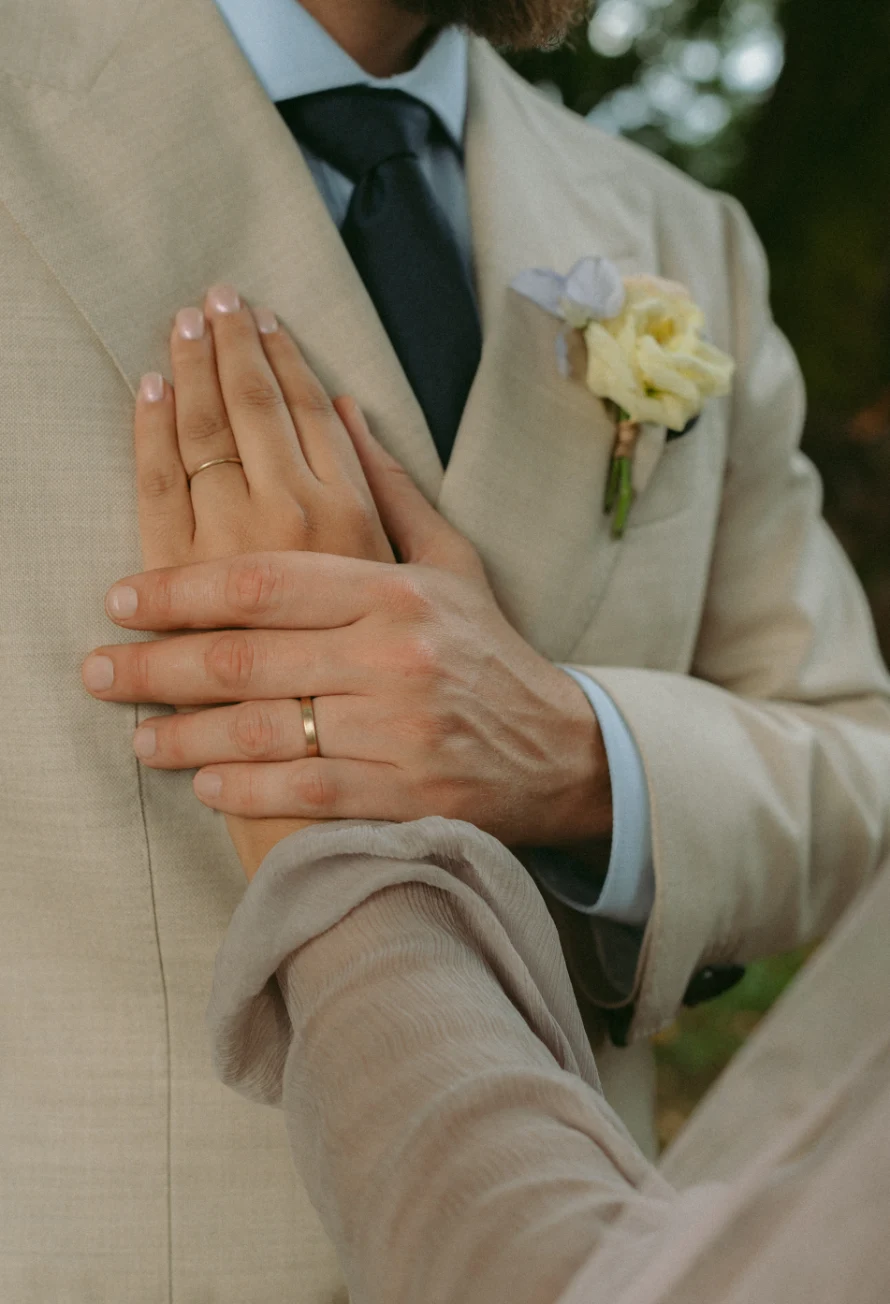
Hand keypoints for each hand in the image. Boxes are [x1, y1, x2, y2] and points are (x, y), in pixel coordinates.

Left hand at [83, 394, 611, 850]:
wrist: (563, 748)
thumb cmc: (491, 651)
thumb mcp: (451, 561)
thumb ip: (386, 488)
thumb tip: (334, 408)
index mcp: (394, 590)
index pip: (264, 582)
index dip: (180, 589)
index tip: (123, 599)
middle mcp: (393, 656)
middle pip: (244, 659)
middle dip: (155, 667)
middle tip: (97, 668)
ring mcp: (399, 730)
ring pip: (264, 732)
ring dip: (185, 737)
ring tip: (136, 737)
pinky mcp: (405, 797)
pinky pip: (304, 795)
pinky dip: (245, 792)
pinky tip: (203, 783)